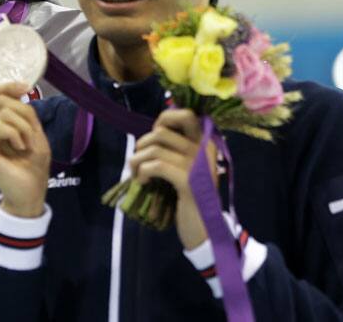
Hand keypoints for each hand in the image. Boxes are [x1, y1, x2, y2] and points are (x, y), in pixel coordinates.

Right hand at [0, 84, 50, 217]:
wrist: (30, 193)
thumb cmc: (31, 164)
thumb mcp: (32, 129)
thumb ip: (22, 109)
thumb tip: (17, 89)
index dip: (5, 86)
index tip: (25, 88)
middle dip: (23, 114)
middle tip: (30, 137)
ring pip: (1, 113)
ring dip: (23, 127)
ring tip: (26, 145)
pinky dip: (15, 134)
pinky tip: (20, 148)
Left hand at [129, 108, 217, 249]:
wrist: (205, 229)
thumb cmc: (190, 196)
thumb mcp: (186, 167)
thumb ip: (176, 148)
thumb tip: (153, 132)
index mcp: (206, 142)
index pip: (185, 115)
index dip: (163, 119)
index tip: (153, 137)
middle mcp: (204, 149)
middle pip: (161, 131)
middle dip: (142, 144)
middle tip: (139, 160)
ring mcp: (197, 165)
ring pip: (154, 149)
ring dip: (137, 161)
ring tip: (137, 174)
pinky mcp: (187, 182)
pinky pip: (156, 166)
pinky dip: (143, 172)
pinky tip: (143, 181)